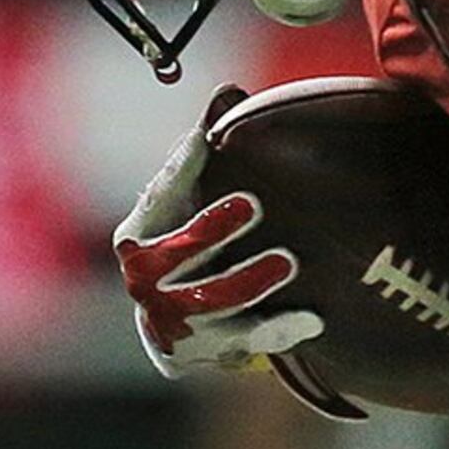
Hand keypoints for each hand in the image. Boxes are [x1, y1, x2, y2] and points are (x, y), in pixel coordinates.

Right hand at [111, 85, 321, 379]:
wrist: (184, 325)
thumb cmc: (193, 244)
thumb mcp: (192, 200)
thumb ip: (205, 152)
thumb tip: (229, 93)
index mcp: (137, 238)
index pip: (156, 199)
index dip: (180, 171)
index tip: (206, 140)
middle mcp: (145, 284)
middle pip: (168, 261)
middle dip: (208, 231)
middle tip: (252, 202)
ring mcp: (172, 324)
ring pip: (206, 309)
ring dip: (246, 283)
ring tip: (287, 260)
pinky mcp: (204, 355)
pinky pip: (242, 344)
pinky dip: (277, 331)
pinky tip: (311, 319)